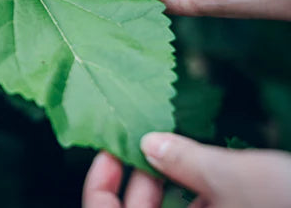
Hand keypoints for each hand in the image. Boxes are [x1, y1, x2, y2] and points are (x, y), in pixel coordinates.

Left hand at [82, 133, 290, 207]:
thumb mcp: (236, 179)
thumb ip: (185, 161)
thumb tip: (148, 143)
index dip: (100, 188)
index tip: (107, 151)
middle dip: (139, 180)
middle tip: (143, 140)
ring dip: (167, 185)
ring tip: (170, 146)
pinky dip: (195, 194)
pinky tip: (201, 165)